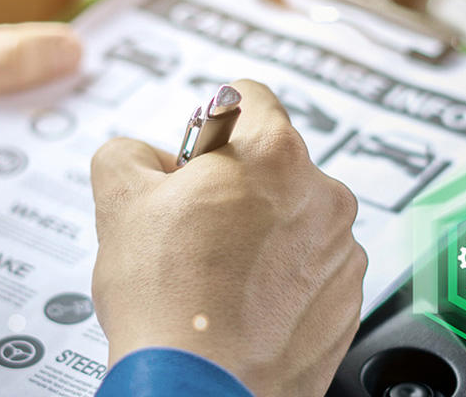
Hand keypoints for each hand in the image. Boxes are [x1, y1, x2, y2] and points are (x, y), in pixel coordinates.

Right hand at [89, 79, 366, 395]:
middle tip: (192, 230)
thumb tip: (145, 158)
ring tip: (215, 277)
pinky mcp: (347, 302)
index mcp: (274, 154)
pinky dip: (282, 282)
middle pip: (274, 166)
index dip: (210, 125)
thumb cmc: (167, 299)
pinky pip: (311, 272)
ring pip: (295, 222)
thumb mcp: (118, 201)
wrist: (199, 387)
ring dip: (262, 237)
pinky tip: (241, 306)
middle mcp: (323, 196)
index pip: (249, 98)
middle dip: (235, 189)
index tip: (196, 158)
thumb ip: (130, 152)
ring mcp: (342, 252)